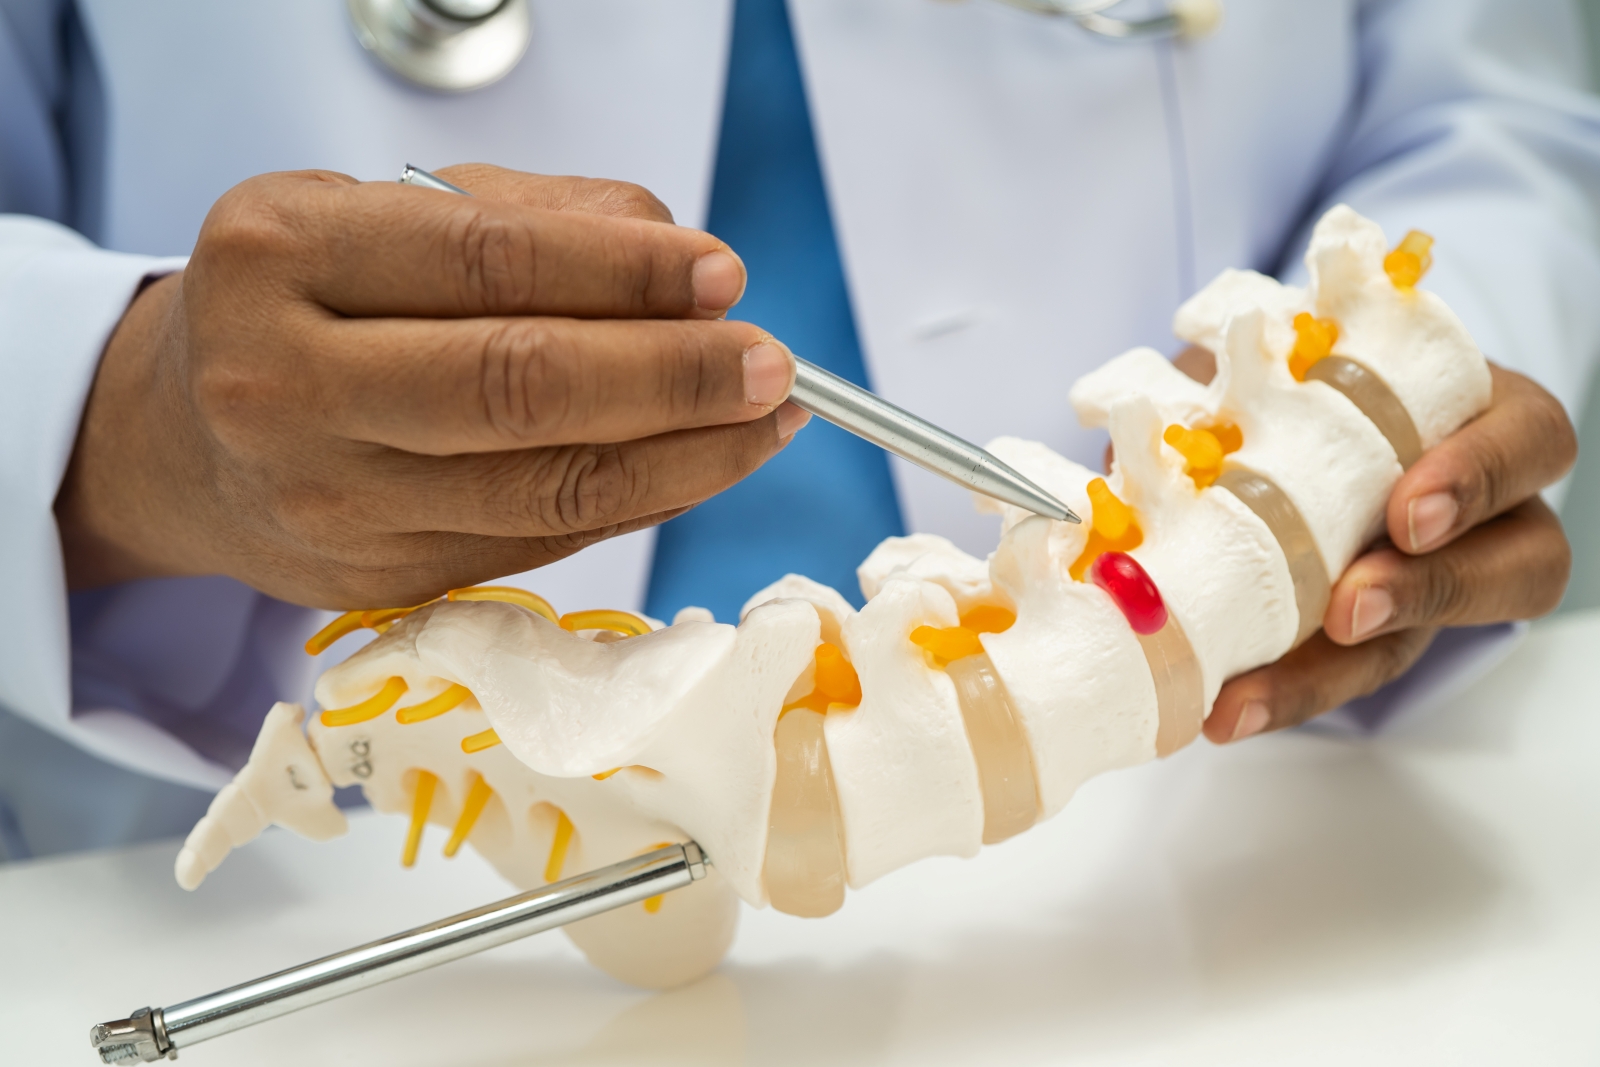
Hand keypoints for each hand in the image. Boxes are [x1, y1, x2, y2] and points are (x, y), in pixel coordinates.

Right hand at [55, 165, 806, 608]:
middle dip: (673, 378)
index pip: (489, 261)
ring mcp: (327, 500)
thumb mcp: (393, 212)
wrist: (188, 436)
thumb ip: (541, 217)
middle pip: (519, 389)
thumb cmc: (311, 298)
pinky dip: (639, 501)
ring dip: (686, 457)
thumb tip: (691, 270)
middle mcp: (285, 383)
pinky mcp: (377, 580)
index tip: (724, 276)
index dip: (626, 273)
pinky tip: (697, 464)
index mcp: (281, 253)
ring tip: (763, 420)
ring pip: (547, 488)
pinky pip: (543, 541)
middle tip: (769, 365)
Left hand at [1204, 362, 1576, 742]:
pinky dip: (1280, 693)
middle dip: (1429, 593)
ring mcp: (1426, 581)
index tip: (1404, 513)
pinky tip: (1219, 711)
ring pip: (1418, 643)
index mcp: (1476, 414)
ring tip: (1247, 698)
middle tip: (1349, 611)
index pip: (1526, 441)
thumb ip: (1240, 377)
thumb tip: (1155, 430)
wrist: (1253, 425)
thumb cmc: (1290, 374)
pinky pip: (1341, 675)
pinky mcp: (1371, 636)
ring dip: (1331, 675)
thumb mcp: (1271, 358)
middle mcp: (1478, 510)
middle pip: (1515, 565)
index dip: (1477, 479)